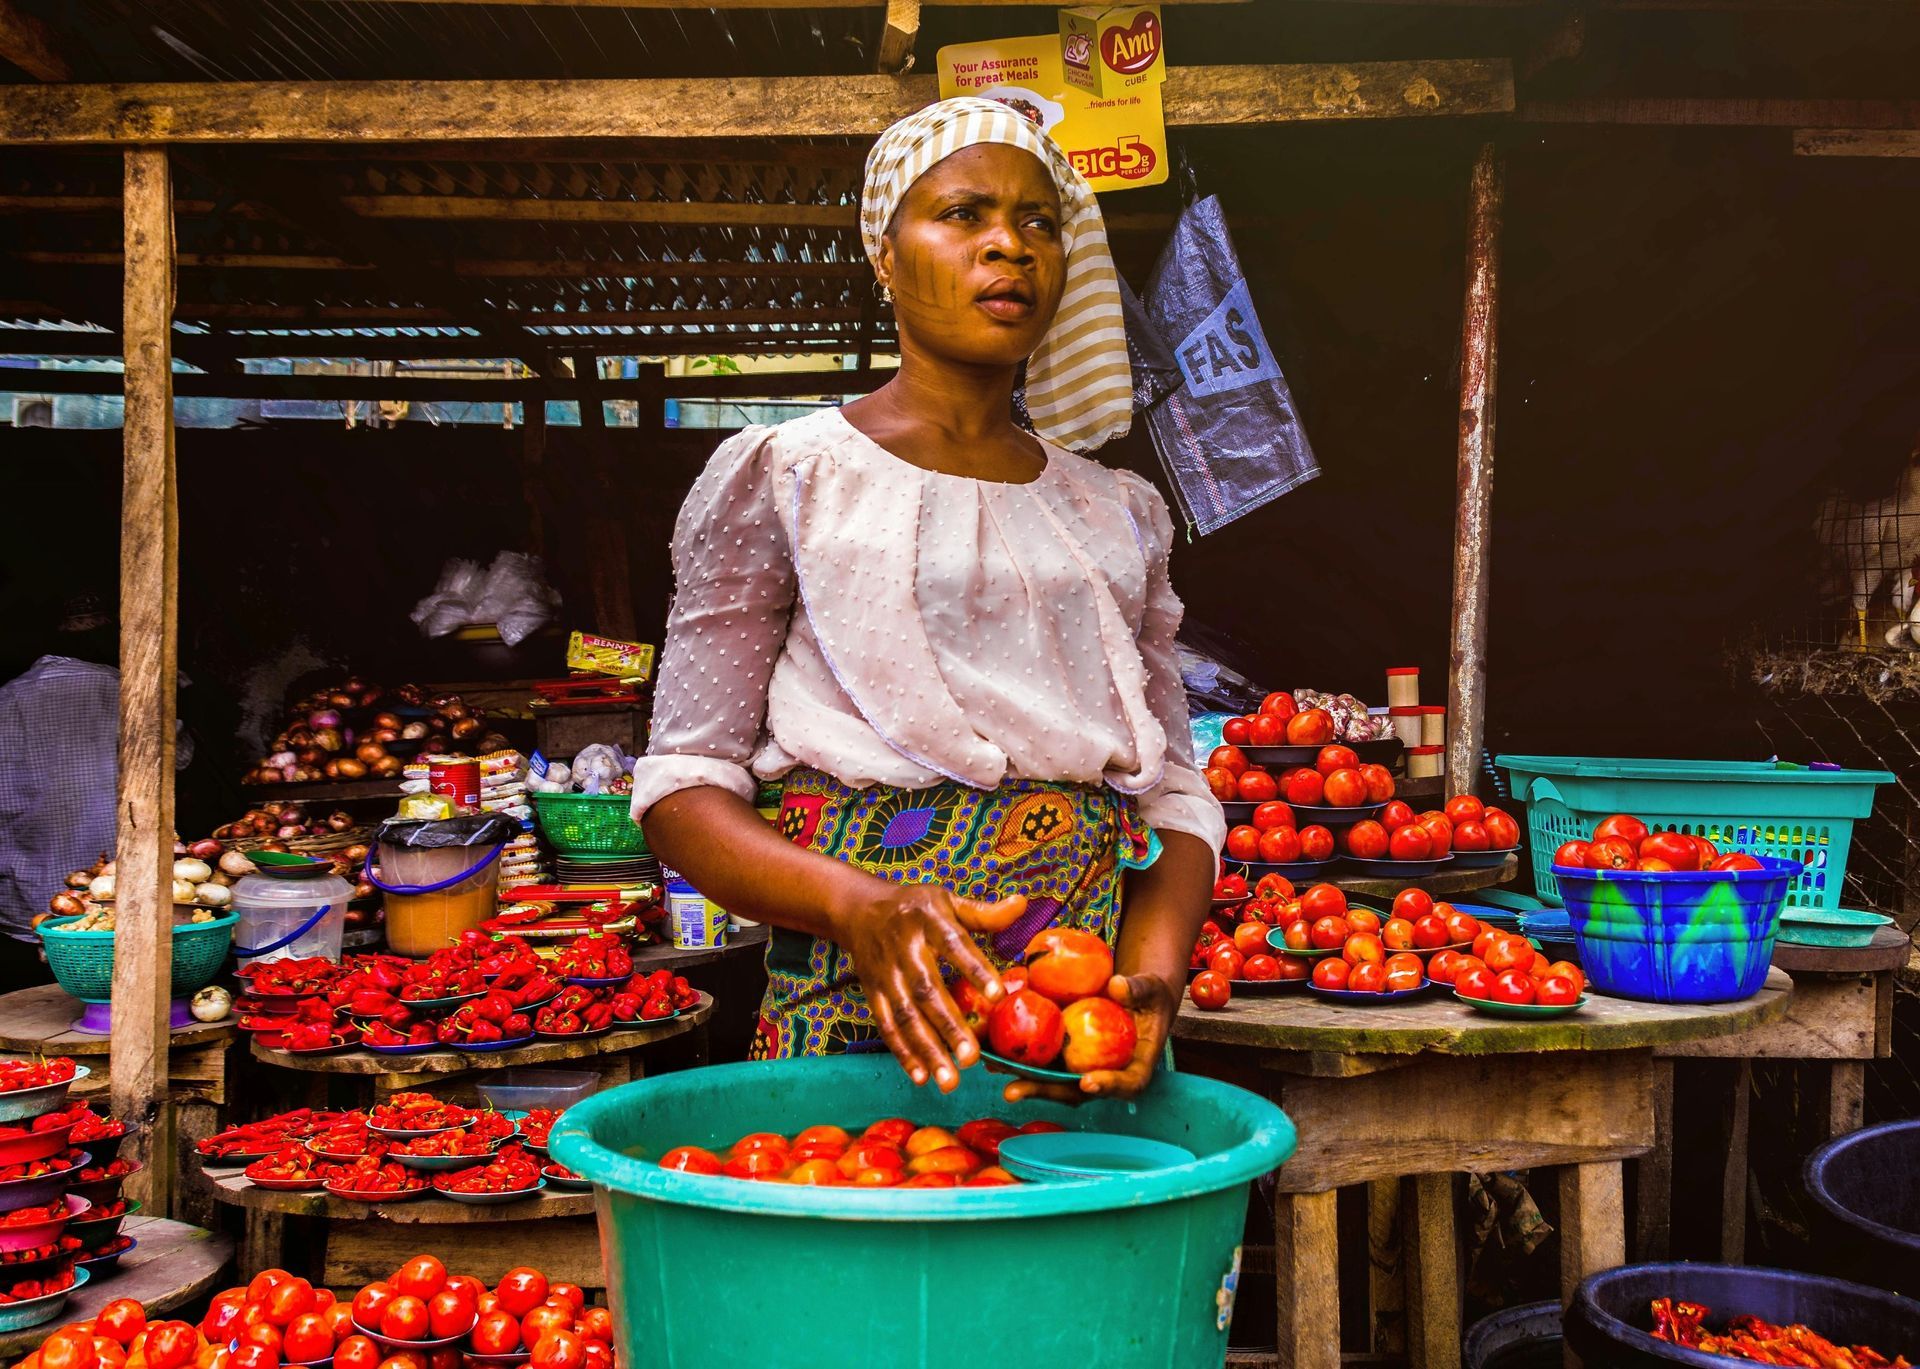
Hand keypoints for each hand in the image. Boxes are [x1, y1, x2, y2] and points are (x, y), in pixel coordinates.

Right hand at [833, 883, 1026, 1092]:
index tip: (999, 995)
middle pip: (926, 991)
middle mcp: (904, 949)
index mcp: (928, 920)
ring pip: (905, 1016)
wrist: (859, 909)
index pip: (954, 944)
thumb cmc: (915, 907)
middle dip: (949, 1026)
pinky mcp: (872, 993)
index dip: (975, 969)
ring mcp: (885, 974)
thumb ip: (984, 913)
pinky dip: (902, 1052)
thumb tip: (1023, 904)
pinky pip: (886, 1026)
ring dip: (926, 1050)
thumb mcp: (947, 900)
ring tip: (949, 1081)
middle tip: (972, 1059)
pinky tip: (921, 1077)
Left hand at [1000, 972, 1175, 1104]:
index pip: (1127, 1084)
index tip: (1087, 1082)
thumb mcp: (1150, 989)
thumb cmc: (1149, 995)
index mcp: (1134, 1067)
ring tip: (992, 1069)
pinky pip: (1042, 1058)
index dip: (1108, 1087)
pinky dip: (1018, 1054)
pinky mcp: (1064, 1055)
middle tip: (1014, 1090)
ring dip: (1021, 1077)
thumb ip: (1138, 989)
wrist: (1136, 996)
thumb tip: (1117, 985)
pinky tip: (992, 1046)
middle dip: (1044, 1091)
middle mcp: (1104, 1074)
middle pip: (1076, 1090)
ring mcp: (1081, 1066)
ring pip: (1052, 1078)